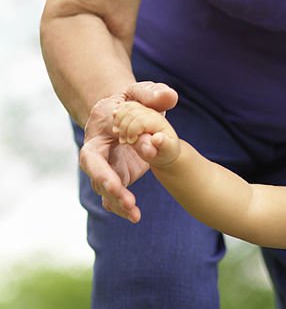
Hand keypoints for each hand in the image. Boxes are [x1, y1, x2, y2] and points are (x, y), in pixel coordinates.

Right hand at [79, 81, 177, 222]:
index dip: (102, 169)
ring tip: (134, 213)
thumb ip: (153, 93)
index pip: (93, 152)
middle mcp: (96, 150)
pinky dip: (122, 207)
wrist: (126, 112)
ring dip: (117, 201)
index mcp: (99, 129)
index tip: (119, 181)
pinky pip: (114, 195)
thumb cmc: (133, 100)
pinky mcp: (117, 175)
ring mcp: (106, 165)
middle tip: (127, 200)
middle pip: (95, 173)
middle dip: (109, 187)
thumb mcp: (142, 91)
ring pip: (104, 188)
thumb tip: (168, 97)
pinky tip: (135, 216)